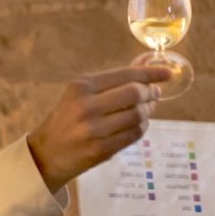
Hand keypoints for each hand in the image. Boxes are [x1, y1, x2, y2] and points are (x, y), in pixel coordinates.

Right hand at [26, 64, 170, 192]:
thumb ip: (113, 80)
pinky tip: (138, 124)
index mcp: (81, 86)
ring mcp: (94, 130)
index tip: (167, 73)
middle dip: (150, 93)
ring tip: (145, 109)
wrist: (47, 153)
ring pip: (138, 115)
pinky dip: (141, 127)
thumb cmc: (67, 118)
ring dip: (147, 112)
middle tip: (155, 94)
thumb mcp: (81, 93)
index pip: (125, 75)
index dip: (150, 73)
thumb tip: (146, 62)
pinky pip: (134, 135)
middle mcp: (87, 106)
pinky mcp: (101, 150)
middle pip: (135, 94)